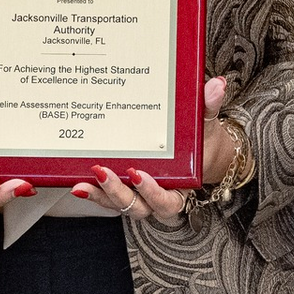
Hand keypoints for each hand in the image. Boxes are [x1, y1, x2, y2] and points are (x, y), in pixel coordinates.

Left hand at [71, 79, 227, 223]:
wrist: (197, 150)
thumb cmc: (200, 142)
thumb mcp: (206, 125)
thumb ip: (209, 107)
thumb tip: (217, 85)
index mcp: (179, 189)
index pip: (166, 201)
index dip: (152, 193)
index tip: (139, 174)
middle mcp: (155, 198)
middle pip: (136, 207)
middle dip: (117, 192)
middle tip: (103, 172)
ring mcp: (137, 195)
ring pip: (117, 204)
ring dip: (99, 195)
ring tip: (82, 182)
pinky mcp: (122, 188)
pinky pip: (106, 195)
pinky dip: (92, 190)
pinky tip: (76, 181)